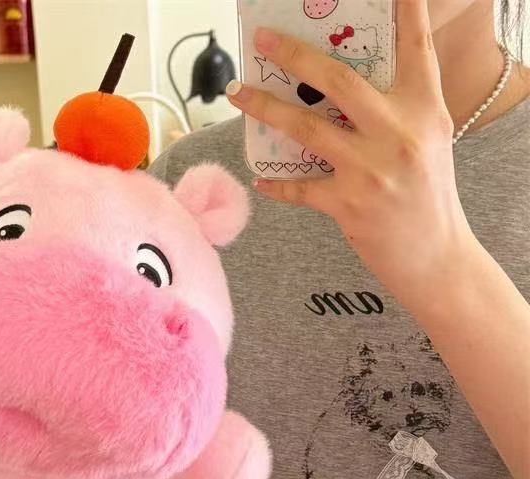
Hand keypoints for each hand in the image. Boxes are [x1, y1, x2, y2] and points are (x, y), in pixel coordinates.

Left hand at [227, 0, 474, 313]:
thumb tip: (344, 90)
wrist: (436, 257)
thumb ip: (396, 112)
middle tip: (263, 40)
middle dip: (294, 56)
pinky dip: (277, 183)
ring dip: (265, 109)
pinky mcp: (348, 205)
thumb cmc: (429, 197)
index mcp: (423, 111)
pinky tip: (261, 177)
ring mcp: (370, 170)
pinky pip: (299, 187)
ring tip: (238, 94)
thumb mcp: (427, 142)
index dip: (404, 11)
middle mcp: (398, 133)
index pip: (414, 49)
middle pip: (337, 81)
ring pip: (305, 128)